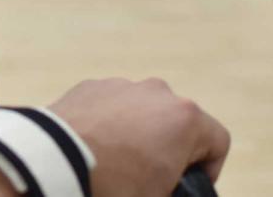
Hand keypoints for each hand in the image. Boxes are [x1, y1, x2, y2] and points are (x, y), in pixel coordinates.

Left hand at [48, 78, 229, 196]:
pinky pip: (112, 106)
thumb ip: (173, 189)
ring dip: (139, 134)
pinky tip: (95, 149)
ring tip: (118, 162)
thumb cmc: (112, 186)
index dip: (210, 169)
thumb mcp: (156, 196)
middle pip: (179, 123)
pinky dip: (109, 124)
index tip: (189, 185)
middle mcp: (158, 93)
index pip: (218, 141)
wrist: (54, 164)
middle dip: (171, 149)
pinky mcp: (92, 86)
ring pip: (144, 112)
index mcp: (185, 118)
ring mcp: (123, 86)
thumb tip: (163, 183)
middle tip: (152, 177)